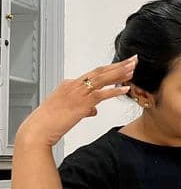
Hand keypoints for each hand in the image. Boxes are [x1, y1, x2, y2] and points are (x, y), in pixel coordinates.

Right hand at [17, 56, 135, 146]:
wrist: (39, 128)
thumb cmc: (50, 121)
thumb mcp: (69, 111)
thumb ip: (84, 108)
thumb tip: (94, 110)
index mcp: (70, 84)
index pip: (94, 73)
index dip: (111, 68)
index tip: (123, 64)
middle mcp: (74, 85)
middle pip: (100, 71)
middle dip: (118, 65)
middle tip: (132, 60)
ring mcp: (78, 93)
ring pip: (102, 79)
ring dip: (119, 73)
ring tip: (133, 68)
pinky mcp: (82, 103)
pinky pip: (102, 94)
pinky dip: (115, 90)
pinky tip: (126, 88)